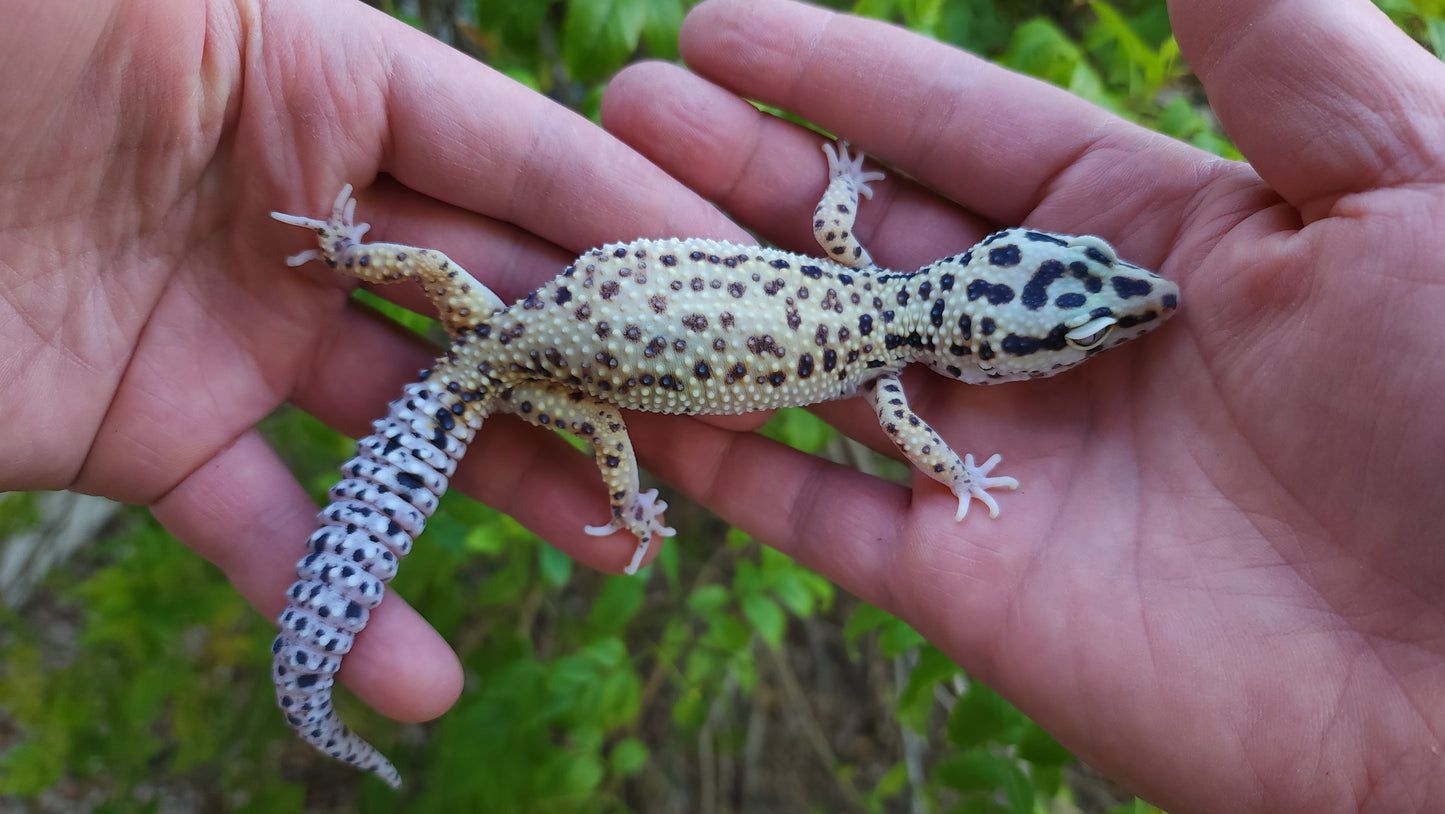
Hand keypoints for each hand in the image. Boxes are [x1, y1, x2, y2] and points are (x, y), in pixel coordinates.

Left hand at [0, 0, 741, 725]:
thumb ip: (339, 51)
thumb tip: (550, 94)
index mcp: (327, 81)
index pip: (520, 160)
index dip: (633, 226)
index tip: (744, 294)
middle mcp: (304, 211)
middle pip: (493, 299)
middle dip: (605, 367)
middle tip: (706, 437)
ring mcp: (234, 330)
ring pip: (412, 420)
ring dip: (514, 486)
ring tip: (614, 547)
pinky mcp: (152, 435)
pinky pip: (272, 525)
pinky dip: (339, 603)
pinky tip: (413, 679)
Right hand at [601, 0, 1444, 810]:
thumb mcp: (1408, 187)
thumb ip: (1279, 57)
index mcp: (1150, 231)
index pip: (956, 128)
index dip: (835, 73)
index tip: (720, 23)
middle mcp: (1054, 339)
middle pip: (862, 236)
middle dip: (741, 170)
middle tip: (623, 106)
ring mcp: (1000, 463)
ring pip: (819, 363)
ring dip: (708, 298)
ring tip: (590, 226)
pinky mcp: (965, 583)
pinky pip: (817, 507)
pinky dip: (724, 457)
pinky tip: (632, 395)